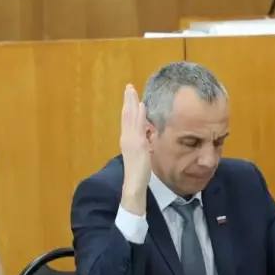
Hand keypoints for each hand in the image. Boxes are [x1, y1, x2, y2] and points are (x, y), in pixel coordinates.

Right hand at [119, 84, 151, 211]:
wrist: (133, 187)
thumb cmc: (138, 175)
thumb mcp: (141, 156)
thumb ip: (143, 145)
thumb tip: (147, 136)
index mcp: (128, 141)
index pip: (128, 120)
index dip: (128, 107)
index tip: (130, 95)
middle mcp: (127, 139)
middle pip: (127, 116)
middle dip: (128, 101)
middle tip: (129, 86)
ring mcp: (131, 142)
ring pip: (130, 118)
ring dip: (131, 104)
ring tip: (132, 90)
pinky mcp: (138, 145)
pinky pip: (138, 127)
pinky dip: (139, 116)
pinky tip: (141, 106)